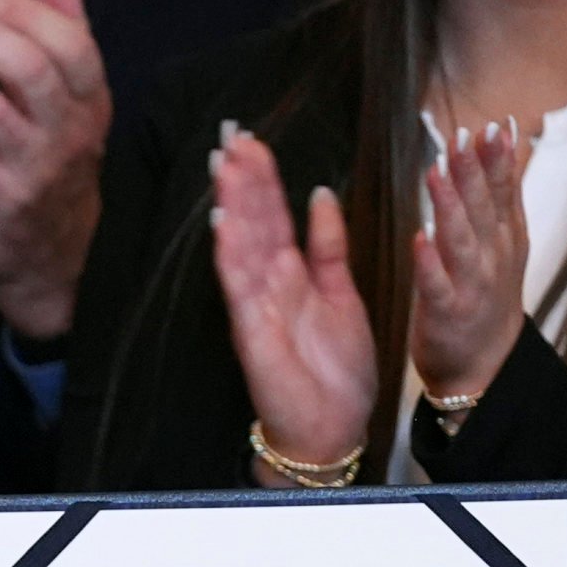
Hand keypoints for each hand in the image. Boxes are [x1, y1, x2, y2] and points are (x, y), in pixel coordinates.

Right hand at [206, 127, 375, 470]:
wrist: (335, 429)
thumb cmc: (336, 371)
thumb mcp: (344, 294)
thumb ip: (330, 247)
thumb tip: (322, 194)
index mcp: (292, 274)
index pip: (274, 216)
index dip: (265, 180)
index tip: (255, 143)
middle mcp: (269, 285)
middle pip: (253, 223)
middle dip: (244, 181)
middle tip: (233, 137)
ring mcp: (257, 306)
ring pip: (241, 246)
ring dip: (232, 205)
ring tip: (226, 165)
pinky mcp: (251, 332)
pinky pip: (239, 288)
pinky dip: (230, 255)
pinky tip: (223, 223)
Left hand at [410, 116, 534, 404]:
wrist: (486, 366)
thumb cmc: (489, 296)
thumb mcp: (506, 240)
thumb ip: (502, 190)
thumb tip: (504, 135)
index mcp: (506, 238)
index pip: (504, 192)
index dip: (499, 159)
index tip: (494, 126)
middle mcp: (493, 258)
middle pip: (484, 210)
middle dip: (475, 172)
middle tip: (464, 137)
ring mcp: (472, 287)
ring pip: (462, 242)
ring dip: (450, 207)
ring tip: (437, 173)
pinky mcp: (446, 314)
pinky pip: (436, 286)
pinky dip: (429, 263)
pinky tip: (420, 237)